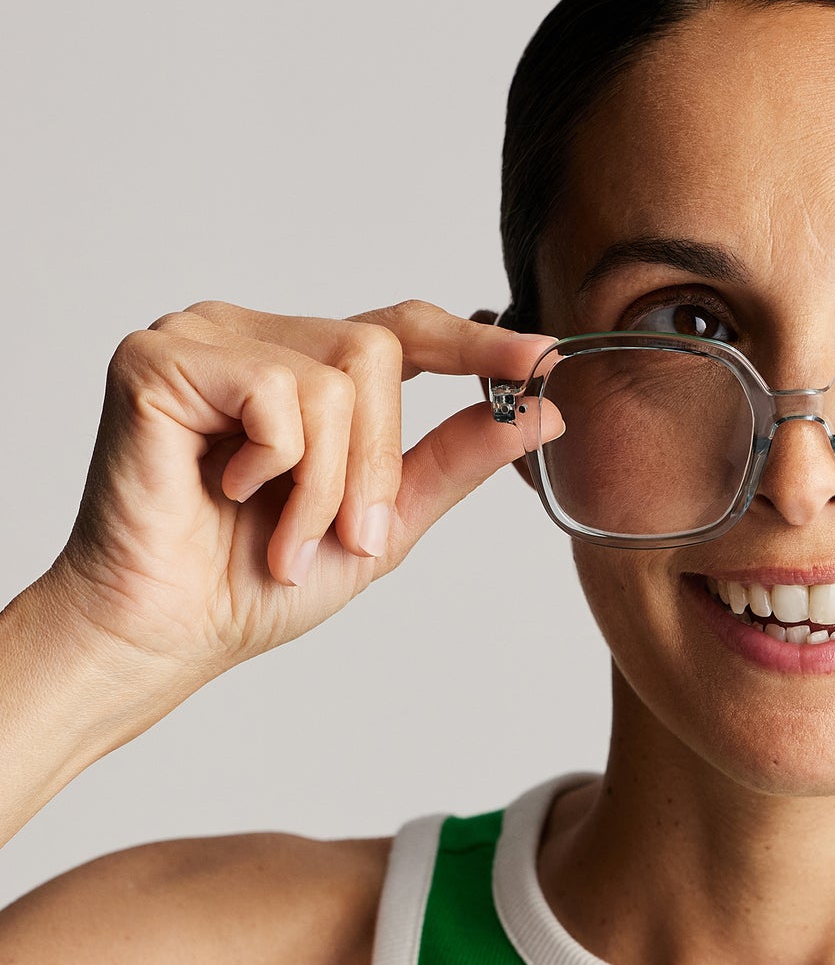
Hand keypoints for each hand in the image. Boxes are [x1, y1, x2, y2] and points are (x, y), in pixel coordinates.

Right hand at [47, 299, 560, 689]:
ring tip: (279, 532)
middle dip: (378, 462)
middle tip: (344, 535)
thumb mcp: (385, 521)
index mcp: (306, 368)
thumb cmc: (254, 581)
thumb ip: (458, 458)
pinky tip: (225, 491)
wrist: (167, 635)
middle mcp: (257, 336)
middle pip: (378, 352)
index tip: (543, 357)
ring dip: (326, 480)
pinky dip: (274, 464)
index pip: (407, 329)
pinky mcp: (159, 358)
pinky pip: (275, 391)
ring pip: (335, 375)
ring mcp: (204, 337)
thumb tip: (545, 412)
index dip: (476, 341)